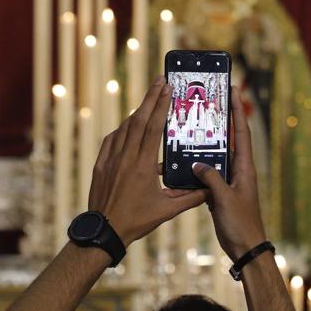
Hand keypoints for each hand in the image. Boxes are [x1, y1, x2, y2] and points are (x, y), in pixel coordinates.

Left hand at [89, 77, 205, 245]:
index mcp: (142, 165)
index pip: (153, 127)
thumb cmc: (136, 221)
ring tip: (148, 100)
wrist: (103, 230)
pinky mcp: (101, 164)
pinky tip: (128, 127)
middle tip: (159, 80)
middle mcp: (125, 157)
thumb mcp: (166, 211)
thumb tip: (210, 189)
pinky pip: (112, 140)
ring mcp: (110, 159)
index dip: (160, 106)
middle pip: (138, 120)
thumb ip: (190, 198)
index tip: (167, 88)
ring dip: (137, 112)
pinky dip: (122, 130)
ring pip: (124, 128)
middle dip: (150, 98)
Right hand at [192, 86, 265, 260]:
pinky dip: (199, 162)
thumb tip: (197, 163)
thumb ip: (212, 179)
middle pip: (230, 139)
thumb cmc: (241, 224)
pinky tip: (186, 158)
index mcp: (245, 168)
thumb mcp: (225, 199)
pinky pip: (209, 171)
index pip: (242, 133)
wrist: (245, 248)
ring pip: (218, 154)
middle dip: (222, 120)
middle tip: (209, 102)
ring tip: (194, 124)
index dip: (237, 112)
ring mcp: (230, 181)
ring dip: (208, 140)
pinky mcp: (221, 191)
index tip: (232, 92)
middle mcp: (239, 171)